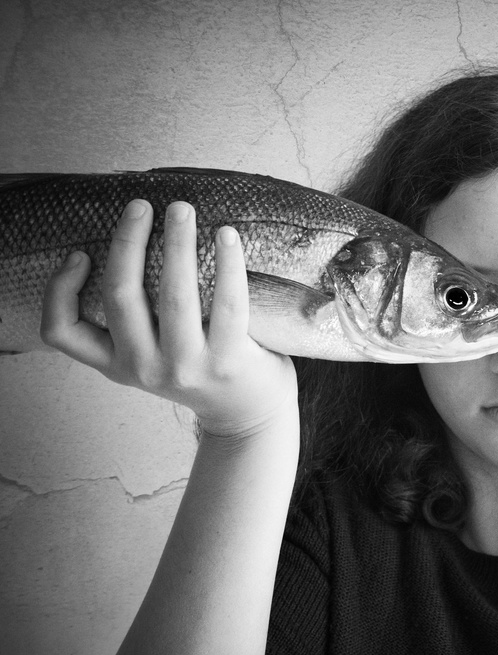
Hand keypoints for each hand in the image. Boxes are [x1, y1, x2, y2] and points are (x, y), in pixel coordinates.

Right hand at [41, 199, 297, 440]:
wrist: (246, 415)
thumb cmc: (197, 369)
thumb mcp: (149, 357)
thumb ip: (133, 322)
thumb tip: (124, 246)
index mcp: (117, 364)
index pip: (61, 332)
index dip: (59, 290)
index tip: (80, 253)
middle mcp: (145, 368)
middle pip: (121, 295)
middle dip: (127, 241)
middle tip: (141, 204)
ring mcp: (187, 367)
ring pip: (174, 295)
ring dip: (177, 243)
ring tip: (181, 208)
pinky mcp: (228, 361)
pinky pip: (227, 303)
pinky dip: (227, 264)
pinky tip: (227, 235)